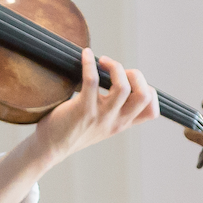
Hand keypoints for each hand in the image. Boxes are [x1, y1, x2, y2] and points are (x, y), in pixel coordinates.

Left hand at [35, 47, 158, 157]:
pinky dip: (90, 63)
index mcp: (122, 124)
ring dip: (115, 67)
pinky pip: (92, 80)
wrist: (51, 146)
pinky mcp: (82, 109)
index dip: (148, 90)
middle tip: (118, 70)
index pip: (151, 110)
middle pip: (144, 96)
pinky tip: (86, 55)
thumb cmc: (74, 130)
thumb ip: (115, 110)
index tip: (130, 82)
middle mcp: (115, 121)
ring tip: (103, 61)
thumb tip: (122, 81)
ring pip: (123, 87)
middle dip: (136, 75)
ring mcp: (100, 116)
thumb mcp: (102, 125)